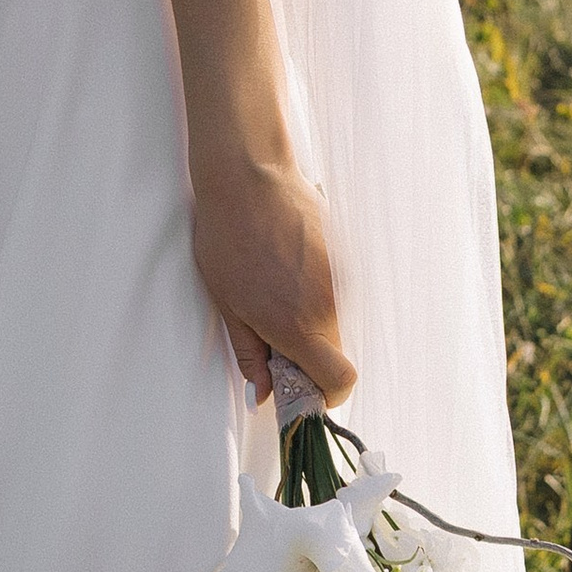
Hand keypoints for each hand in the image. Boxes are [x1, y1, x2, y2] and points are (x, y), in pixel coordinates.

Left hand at [190, 155, 354, 406]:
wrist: (247, 177)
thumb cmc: (228, 238)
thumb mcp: (228, 305)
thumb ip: (251, 354)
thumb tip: (264, 393)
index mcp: (298, 326)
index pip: (340, 381)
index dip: (325, 394)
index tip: (302, 389)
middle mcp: (329, 306)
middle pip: (336, 352)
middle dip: (311, 357)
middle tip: (275, 336)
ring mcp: (341, 278)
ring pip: (336, 320)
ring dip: (312, 320)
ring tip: (275, 288)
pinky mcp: (344, 255)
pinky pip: (336, 290)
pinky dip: (316, 292)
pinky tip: (286, 265)